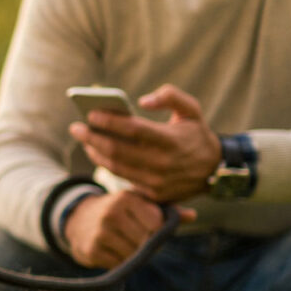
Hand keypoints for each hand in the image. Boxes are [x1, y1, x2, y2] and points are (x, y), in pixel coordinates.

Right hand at [64, 190, 196, 269]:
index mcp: (126, 198)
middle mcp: (111, 213)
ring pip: (133, 255)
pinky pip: (119, 264)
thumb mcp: (139, 204)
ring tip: (125, 245)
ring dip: (134, 256)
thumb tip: (193, 216)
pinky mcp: (91, 250)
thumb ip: (167, 210)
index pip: (156, 224)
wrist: (78, 219)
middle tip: (138, 240)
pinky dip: (120, 262)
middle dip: (146, 245)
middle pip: (146, 242)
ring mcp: (100, 232)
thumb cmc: (119, 211)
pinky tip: (113, 251)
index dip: (157, 231)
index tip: (149, 229)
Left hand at [69, 83, 221, 202]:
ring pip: (115, 167)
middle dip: (91, 137)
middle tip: (76, 128)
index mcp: (171, 140)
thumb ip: (170, 96)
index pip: (132, 129)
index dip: (109, 122)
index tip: (90, 114)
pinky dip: (107, 166)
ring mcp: (156, 181)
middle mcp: (162, 163)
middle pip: (117, 150)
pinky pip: (123, 179)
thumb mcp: (192, 110)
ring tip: (84, 140)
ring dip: (95, 152)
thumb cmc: (196, 135)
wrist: (215, 171)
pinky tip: (98, 154)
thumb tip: (142, 101)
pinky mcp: (153, 194)